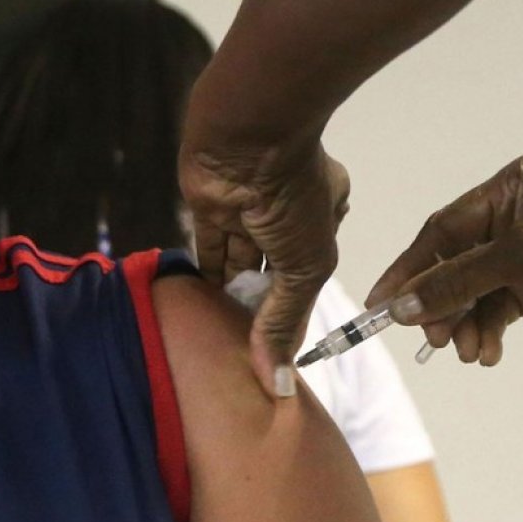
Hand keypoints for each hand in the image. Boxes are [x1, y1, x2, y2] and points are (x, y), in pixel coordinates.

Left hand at [179, 134, 349, 394]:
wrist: (249, 141)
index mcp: (325, 221)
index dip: (295, 314)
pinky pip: (209, 248)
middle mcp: (288, 217)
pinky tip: (198, 309)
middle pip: (274, 272)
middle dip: (263, 307)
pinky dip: (205, 277)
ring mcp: (248, 211)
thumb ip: (286, 320)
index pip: (308, 277)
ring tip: (221, 340)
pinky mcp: (211, 207)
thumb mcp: (306, 267)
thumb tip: (278, 381)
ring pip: (240, 263)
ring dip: (232, 296)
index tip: (280, 358)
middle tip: (247, 353)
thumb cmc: (295, 199)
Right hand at [366, 154, 522, 364]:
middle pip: (454, 261)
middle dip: (441, 302)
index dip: (411, 266)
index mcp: (515, 185)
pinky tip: (488, 350)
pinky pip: (492, 307)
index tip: (382, 302)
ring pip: (470, 290)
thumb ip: (460, 279)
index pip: (446, 227)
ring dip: (463, 322)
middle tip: (430, 337)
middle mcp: (517, 213)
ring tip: (469, 350)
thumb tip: (405, 303)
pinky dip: (485, 330)